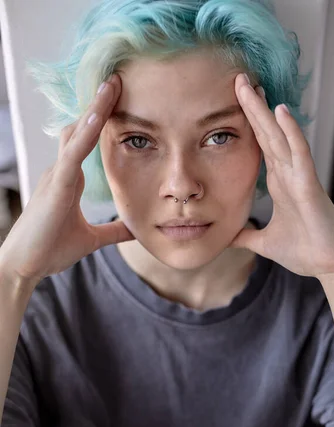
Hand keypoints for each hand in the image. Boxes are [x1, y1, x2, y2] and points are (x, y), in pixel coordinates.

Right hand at [0, 73, 133, 287]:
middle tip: (120, 79)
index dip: (101, 120)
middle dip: (99, 105)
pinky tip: (99, 115)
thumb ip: (112, 231)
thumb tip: (135, 229)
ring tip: (113, 84)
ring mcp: (57, 175)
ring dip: (95, 109)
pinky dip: (86, 134)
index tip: (121, 101)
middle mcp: (62, 171)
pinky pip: (73, 153)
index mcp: (70, 180)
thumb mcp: (91, 239)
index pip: (88, 141)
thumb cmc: (50, 249)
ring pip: (77, 133)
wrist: (25, 266)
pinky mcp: (55, 185)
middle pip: (82, 128)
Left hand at [231, 74, 333, 281]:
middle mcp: (289, 174)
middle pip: (267, 134)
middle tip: (238, 79)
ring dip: (266, 111)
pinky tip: (281, 111)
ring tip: (252, 86)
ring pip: (280, 137)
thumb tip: (228, 237)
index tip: (233, 102)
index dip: (247, 124)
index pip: (260, 146)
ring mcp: (300, 177)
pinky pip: (300, 154)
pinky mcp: (310, 186)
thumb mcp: (264, 243)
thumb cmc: (305, 252)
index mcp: (279, 183)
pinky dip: (291, 132)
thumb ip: (246, 236)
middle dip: (252, 107)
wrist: (330, 266)